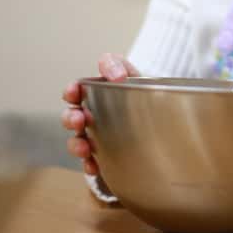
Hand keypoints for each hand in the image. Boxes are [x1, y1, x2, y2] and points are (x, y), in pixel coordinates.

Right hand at [61, 53, 138, 174]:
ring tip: (84, 148)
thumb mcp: (133, 75)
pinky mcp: (104, 157)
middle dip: (70, 118)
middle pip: (71, 117)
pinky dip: (90, 165)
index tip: (74, 91)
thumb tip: (116, 75)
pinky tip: (94, 165)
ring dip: (76, 144)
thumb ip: (120, 66)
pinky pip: (91, 163)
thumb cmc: (142, 94)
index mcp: (95, 95)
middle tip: (79, 120)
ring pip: (77, 141)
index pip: (75, 92)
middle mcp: (91, 116)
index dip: (71, 91)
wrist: (162, 122)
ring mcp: (96, 137)